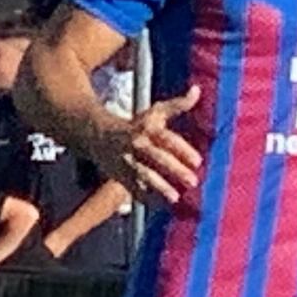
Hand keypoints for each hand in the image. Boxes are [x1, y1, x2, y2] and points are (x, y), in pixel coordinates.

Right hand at [102, 84, 207, 201]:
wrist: (98, 135)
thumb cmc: (135, 125)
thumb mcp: (155, 113)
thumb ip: (178, 105)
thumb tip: (197, 90)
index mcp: (147, 129)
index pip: (167, 139)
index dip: (182, 150)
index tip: (198, 162)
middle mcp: (137, 145)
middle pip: (157, 158)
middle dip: (175, 170)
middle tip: (194, 181)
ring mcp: (127, 162)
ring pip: (144, 175)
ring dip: (159, 187)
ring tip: (175, 198)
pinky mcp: (121, 175)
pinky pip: (134, 189)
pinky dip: (146, 198)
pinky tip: (161, 206)